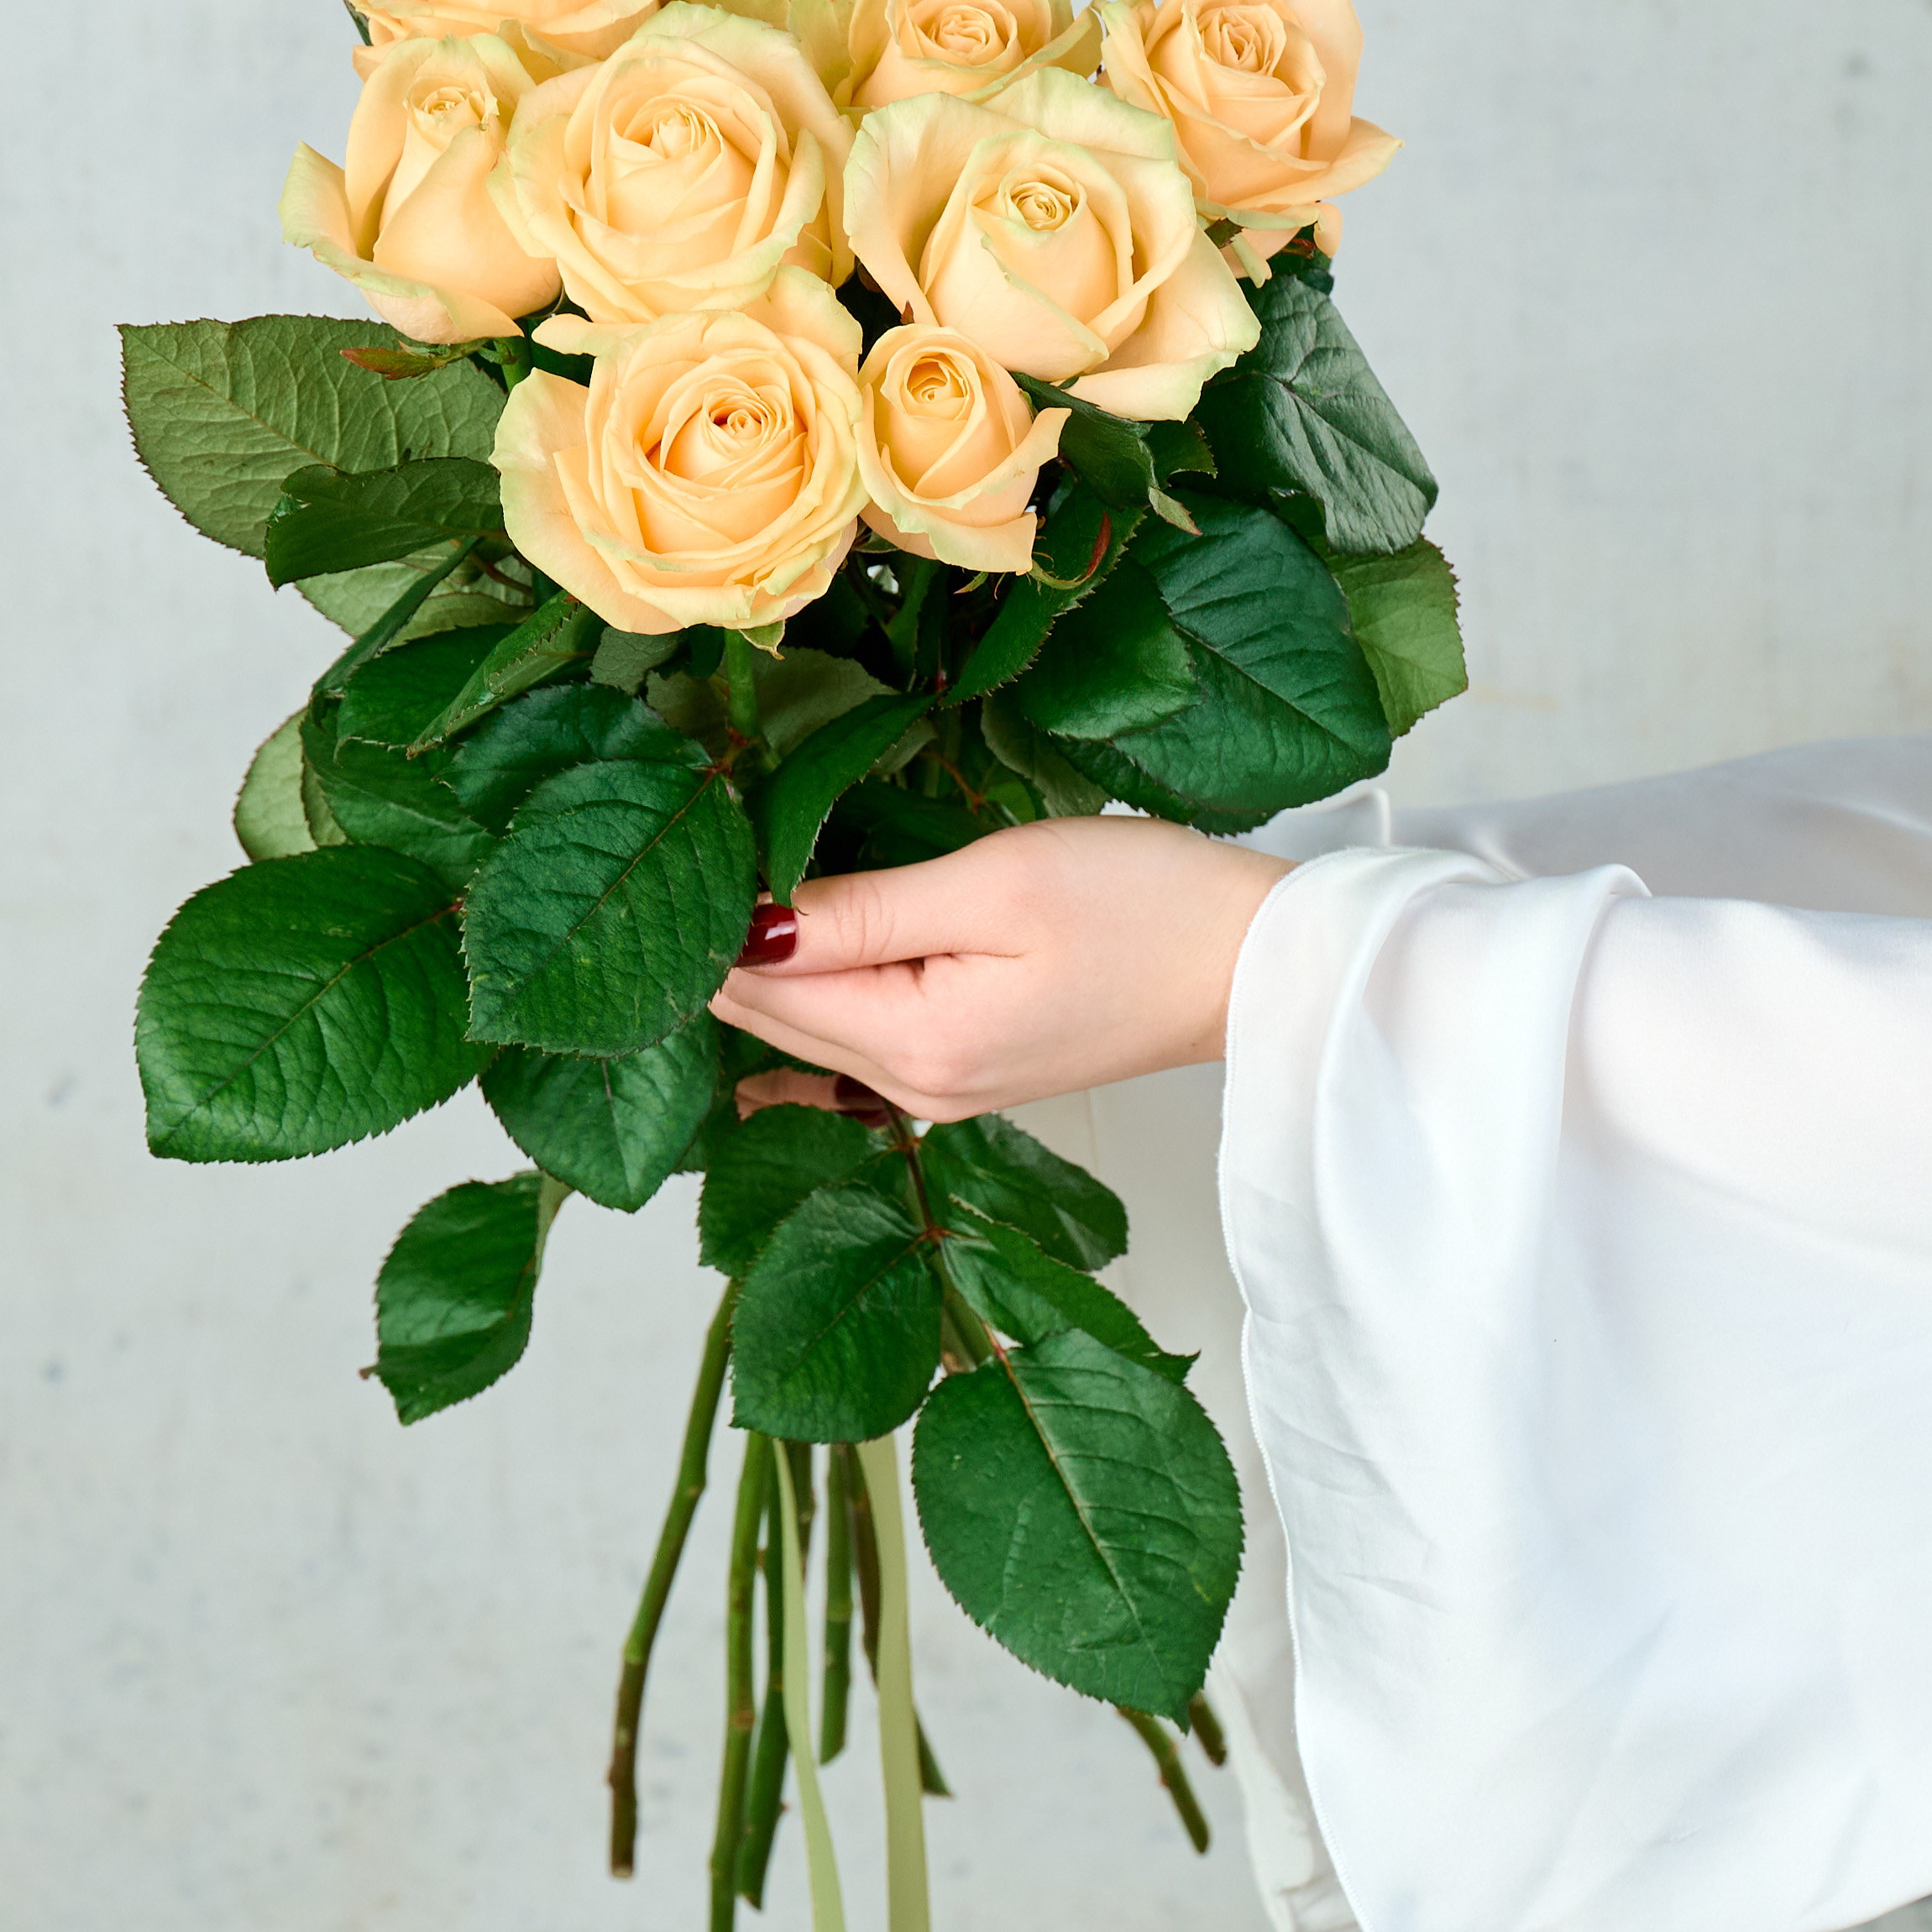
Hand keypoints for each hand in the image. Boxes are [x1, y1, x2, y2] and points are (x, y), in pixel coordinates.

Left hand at [710, 816, 1292, 1122]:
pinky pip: (847, 1052)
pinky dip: (804, 1011)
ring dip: (761, 971)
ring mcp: (939, 1090)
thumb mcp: (992, 886)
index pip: (759, 985)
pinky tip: (763, 989)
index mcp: (913, 1045)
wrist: (1251, 964)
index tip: (681, 841)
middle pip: (768, 1020)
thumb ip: (862, 912)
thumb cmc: (1144, 909)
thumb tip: (744, 925)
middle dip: (720, 948)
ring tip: (710, 896)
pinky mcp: (965, 1072)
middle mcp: (914, 1088)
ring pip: (803, 1034)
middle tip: (680, 858)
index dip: (710, 915)